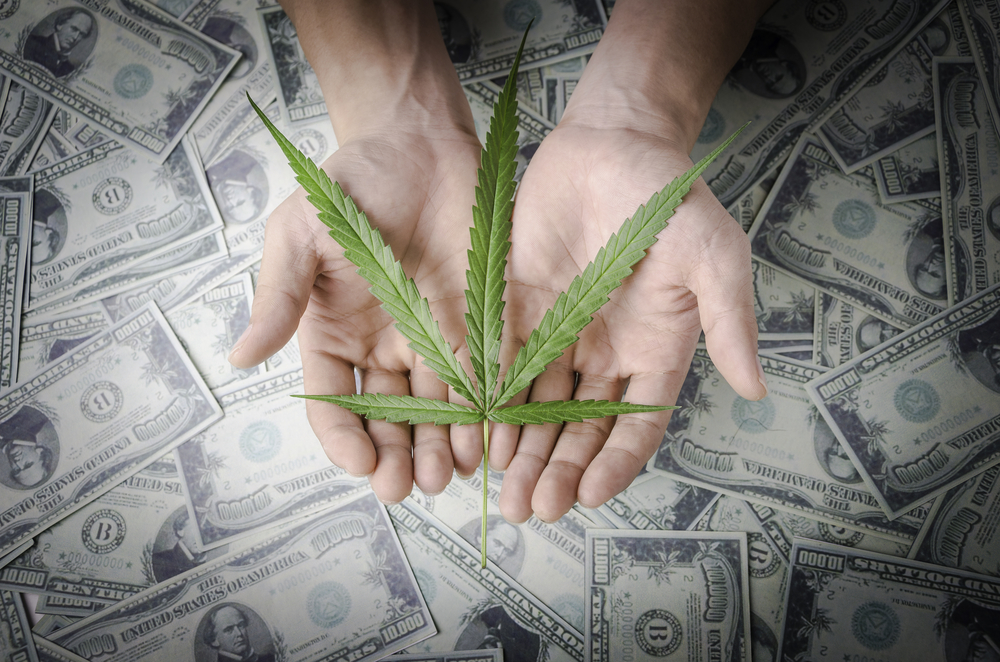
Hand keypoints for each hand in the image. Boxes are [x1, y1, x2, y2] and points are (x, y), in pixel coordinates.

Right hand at [229, 123, 480, 503]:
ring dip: (439, 448)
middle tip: (406, 486)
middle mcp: (382, 350)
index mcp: (333, 337)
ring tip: (448, 473)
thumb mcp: (302, 234)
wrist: (420, 144)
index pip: (332, 404)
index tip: (360, 465)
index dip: (342, 440)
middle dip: (395, 458)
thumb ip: (280, 297)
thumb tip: (239, 358)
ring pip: (436, 413)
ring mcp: (433, 342)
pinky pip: (483, 382)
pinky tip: (488, 439)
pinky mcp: (479, 328)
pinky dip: (484, 415)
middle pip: (387, 421)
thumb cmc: (353, 182)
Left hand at [490, 117, 765, 522]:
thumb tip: (756, 388)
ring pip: (537, 406)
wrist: (612, 140)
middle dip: (558, 470)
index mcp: (655, 351)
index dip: (614, 463)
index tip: (587, 496)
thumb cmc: (671, 197)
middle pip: (579, 428)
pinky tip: (477, 434)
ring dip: (523, 449)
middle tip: (533, 509)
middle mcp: (605, 353)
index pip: (636, 425)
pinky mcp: (516, 309)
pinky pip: (500, 365)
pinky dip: (490, 401)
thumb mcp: (713, 256)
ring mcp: (558, 333)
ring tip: (505, 490)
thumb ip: (727, 321)